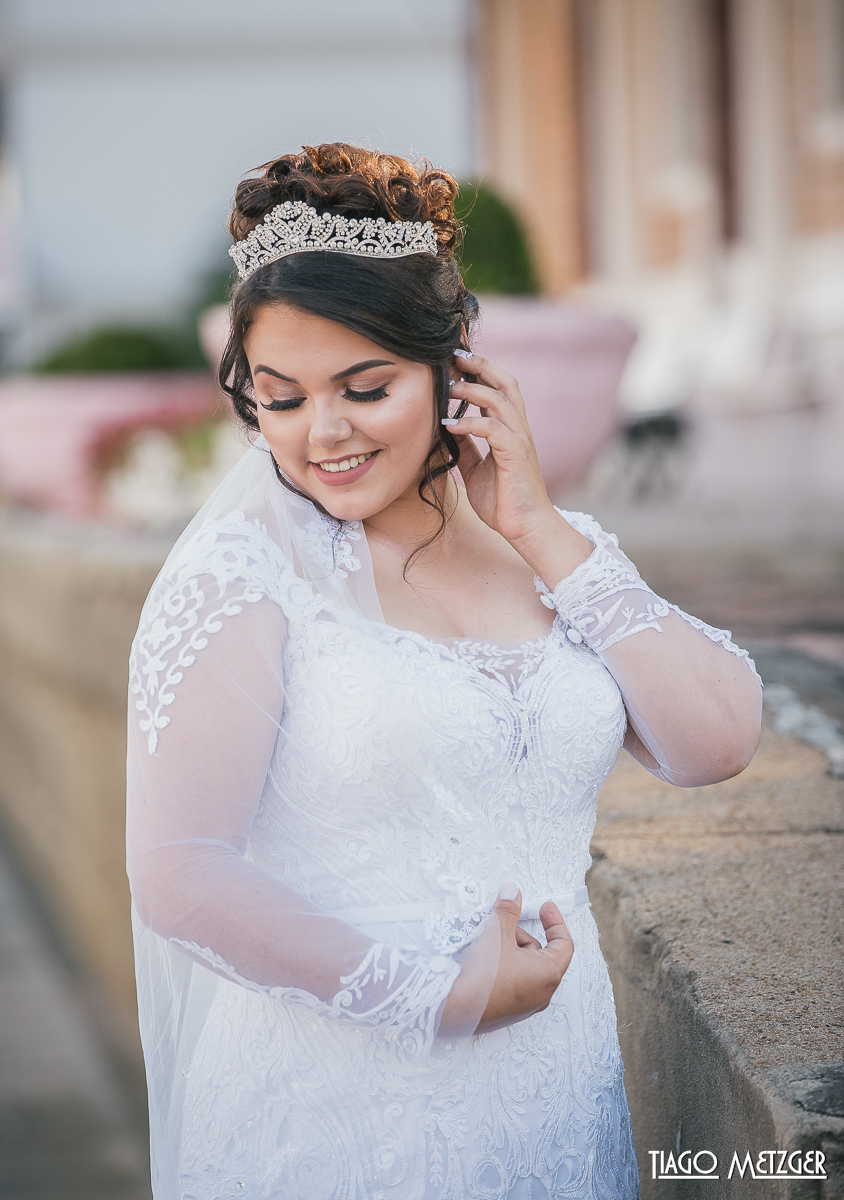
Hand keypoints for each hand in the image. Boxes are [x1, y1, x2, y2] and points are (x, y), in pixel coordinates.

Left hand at [446, 350, 593, 583]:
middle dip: (480, 366)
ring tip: (448, 387)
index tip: (455, 357)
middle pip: (505, 383)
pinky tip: (450, 424)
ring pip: (500, 401)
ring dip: (472, 390)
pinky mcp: (515, 456)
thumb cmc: (503, 501)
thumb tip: (447, 429)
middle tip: (454, 355)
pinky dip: (471, 423)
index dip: (479, 370)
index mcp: (510, 429)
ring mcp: (519, 440)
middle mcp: (518, 429)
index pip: (497, 388)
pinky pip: (493, 430)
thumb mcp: (476, 469)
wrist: (524, 528)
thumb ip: (465, 448)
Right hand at [476, 883, 573, 1032]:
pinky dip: (501, 965)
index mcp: (548, 974)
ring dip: (507, 948)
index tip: (545, 908)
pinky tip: (482, 956)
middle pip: (539, 953)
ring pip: (523, 966)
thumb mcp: (497, 933)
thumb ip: (508, 910)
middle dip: (519, 934)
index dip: (555, 921)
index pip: (563, 943)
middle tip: (500, 923)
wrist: (454, 1008)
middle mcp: (541, 993)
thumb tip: (512, 893)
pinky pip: (511, 980)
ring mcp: (524, 1005)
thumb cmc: (482, 976)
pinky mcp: (507, 1011)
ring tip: (484, 939)